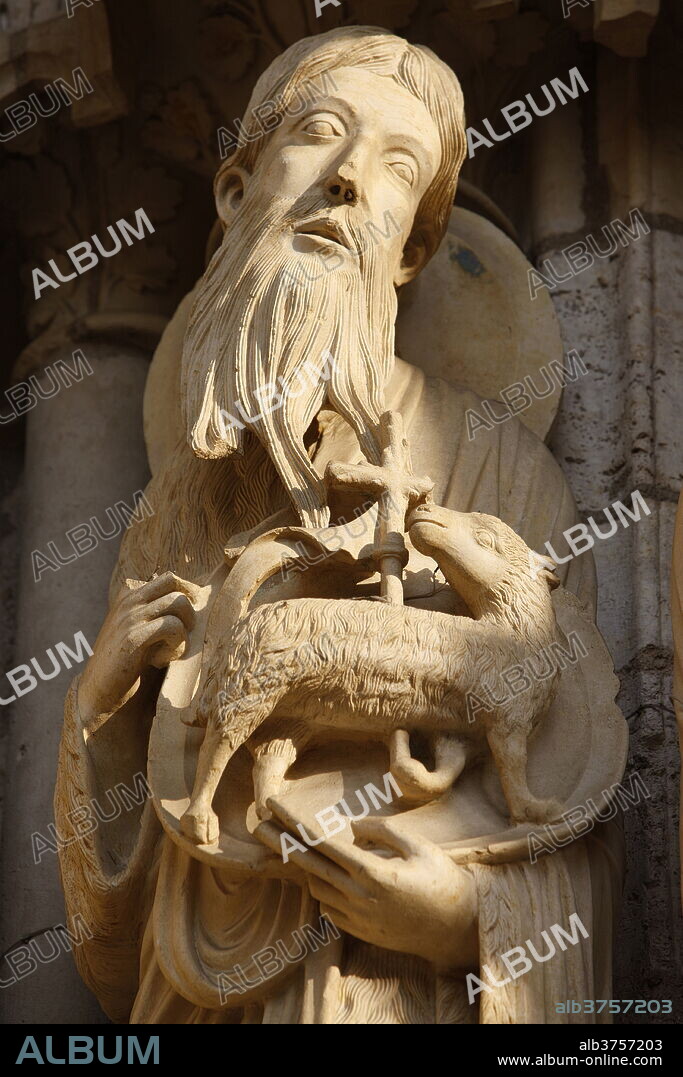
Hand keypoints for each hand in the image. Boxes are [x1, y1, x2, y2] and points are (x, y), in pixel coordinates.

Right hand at [78, 571, 198, 730]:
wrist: (100, 691)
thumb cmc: (128, 662)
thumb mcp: (142, 631)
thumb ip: (158, 614)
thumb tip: (197, 601)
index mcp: (131, 597)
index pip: (170, 579)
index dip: (187, 596)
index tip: (187, 621)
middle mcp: (130, 602)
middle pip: (175, 584)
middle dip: (189, 608)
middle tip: (183, 634)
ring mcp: (130, 617)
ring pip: (178, 603)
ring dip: (185, 628)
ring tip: (173, 649)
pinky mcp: (133, 638)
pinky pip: (172, 626)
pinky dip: (177, 645)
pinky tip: (162, 660)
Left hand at [255, 799, 478, 972]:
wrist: (458, 928)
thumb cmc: (443, 881)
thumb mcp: (418, 846)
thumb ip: (381, 832)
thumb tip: (351, 827)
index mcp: (372, 872)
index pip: (321, 843)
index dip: (294, 823)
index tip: (273, 806)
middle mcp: (358, 897)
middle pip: (308, 865)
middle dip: (280, 842)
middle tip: (256, 824)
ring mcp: (358, 918)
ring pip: (317, 887)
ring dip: (304, 865)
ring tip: (291, 844)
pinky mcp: (361, 932)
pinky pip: (329, 908)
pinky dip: (323, 889)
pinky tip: (325, 876)